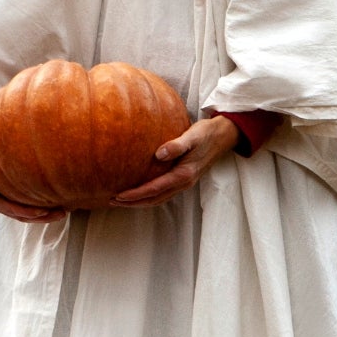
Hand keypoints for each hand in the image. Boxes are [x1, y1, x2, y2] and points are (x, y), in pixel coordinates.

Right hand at [0, 137, 67, 222]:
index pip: (11, 210)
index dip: (28, 212)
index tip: (44, 211)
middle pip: (22, 216)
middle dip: (42, 217)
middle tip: (62, 213)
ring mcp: (3, 201)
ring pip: (25, 213)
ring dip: (44, 215)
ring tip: (63, 211)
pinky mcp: (9, 196)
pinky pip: (26, 205)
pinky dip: (40, 206)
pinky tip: (55, 201)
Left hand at [110, 115, 239, 208]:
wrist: (223, 136)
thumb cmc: (206, 134)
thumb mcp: (192, 136)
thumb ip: (176, 145)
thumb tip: (158, 154)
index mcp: (184, 175)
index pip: (154, 189)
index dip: (135, 195)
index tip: (118, 195)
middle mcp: (184, 183)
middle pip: (154, 199)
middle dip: (133, 203)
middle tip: (112, 201)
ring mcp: (184, 183)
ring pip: (158, 198)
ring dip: (140, 201)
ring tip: (121, 199)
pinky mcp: (183, 179)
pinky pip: (163, 192)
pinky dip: (149, 195)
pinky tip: (139, 189)